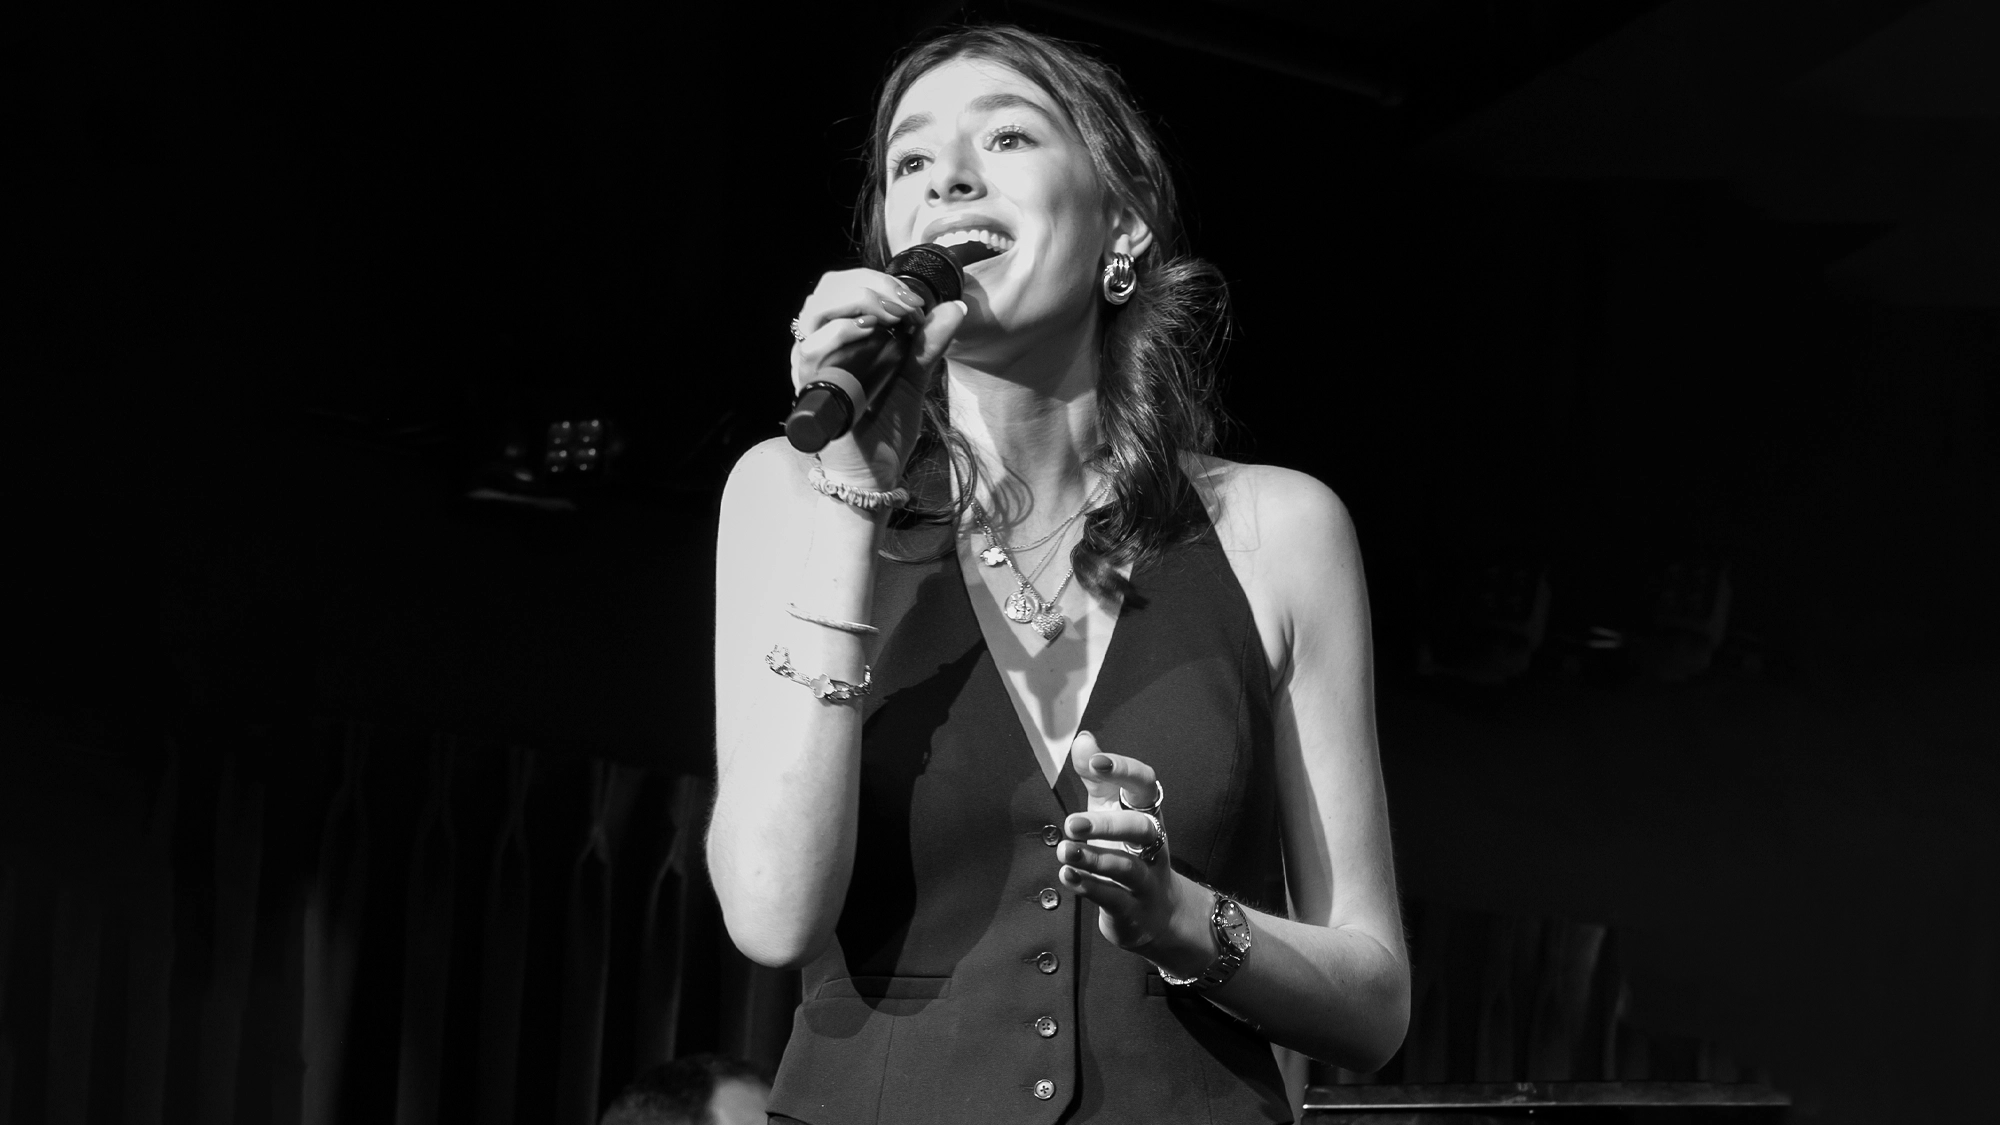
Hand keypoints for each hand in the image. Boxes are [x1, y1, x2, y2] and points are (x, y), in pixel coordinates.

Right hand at [789, 267, 965, 489]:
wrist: (877, 473)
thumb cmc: (886, 426)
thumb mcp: (913, 377)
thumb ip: (928, 343)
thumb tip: (954, 307)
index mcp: (837, 337)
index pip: (843, 286)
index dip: (878, 281)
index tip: (915, 300)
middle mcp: (817, 347)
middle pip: (827, 290)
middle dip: (871, 286)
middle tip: (907, 306)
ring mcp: (810, 368)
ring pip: (816, 312)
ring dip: (858, 302)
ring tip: (893, 317)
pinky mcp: (810, 389)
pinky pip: (813, 351)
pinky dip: (841, 333)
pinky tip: (868, 330)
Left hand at [1058, 731, 1186, 951]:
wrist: (1157, 915)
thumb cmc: (1127, 851)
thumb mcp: (1112, 812)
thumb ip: (1097, 778)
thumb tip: (1083, 739)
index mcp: (1146, 815)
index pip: (1145, 786)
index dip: (1124, 770)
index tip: (1096, 762)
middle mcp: (1152, 845)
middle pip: (1139, 828)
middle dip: (1107, 824)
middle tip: (1071, 823)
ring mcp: (1146, 880)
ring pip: (1127, 867)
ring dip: (1094, 858)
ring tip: (1064, 852)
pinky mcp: (1133, 911)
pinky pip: (1114, 899)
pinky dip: (1090, 887)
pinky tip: (1068, 877)